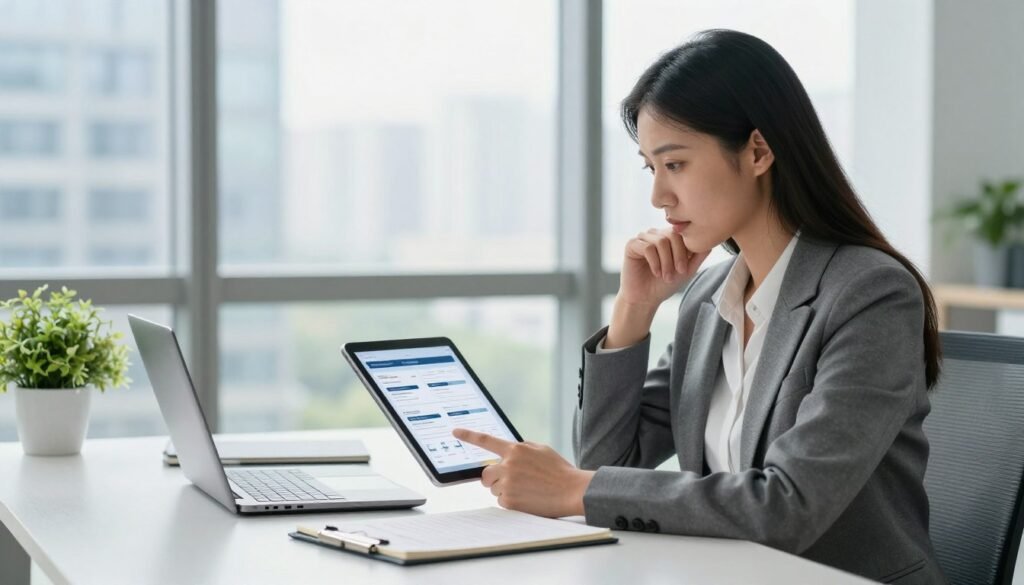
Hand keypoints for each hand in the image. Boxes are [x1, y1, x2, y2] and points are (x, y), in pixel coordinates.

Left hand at [452, 428, 594, 517]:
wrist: (572, 490)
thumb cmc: (558, 470)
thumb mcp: (541, 450)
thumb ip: (521, 449)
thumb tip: (506, 454)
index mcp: (515, 449)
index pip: (486, 440)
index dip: (468, 435)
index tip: (455, 431)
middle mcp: (508, 465)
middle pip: (486, 473)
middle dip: (493, 478)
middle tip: (507, 481)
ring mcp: (507, 483)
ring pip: (494, 488)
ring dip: (505, 489)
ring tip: (527, 489)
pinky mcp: (509, 501)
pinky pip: (501, 501)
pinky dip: (512, 501)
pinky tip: (528, 498)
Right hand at [619, 227, 708, 308]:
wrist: (645, 299)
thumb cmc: (665, 284)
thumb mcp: (687, 269)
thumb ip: (699, 255)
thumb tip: (712, 240)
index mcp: (669, 237)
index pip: (683, 233)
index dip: (686, 250)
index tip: (684, 270)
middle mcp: (656, 234)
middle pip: (672, 235)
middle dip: (677, 256)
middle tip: (677, 273)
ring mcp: (643, 238)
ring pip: (660, 241)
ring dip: (665, 262)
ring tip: (665, 276)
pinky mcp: (631, 245)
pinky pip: (647, 247)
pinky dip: (654, 262)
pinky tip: (655, 272)